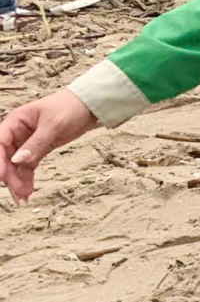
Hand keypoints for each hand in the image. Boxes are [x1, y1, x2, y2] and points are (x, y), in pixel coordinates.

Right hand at [0, 88, 98, 202]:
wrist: (89, 105)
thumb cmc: (70, 107)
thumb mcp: (54, 125)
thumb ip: (36, 144)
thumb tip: (18, 160)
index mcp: (16, 121)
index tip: (2, 176)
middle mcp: (18, 132)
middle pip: (6, 157)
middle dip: (10, 175)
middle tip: (18, 192)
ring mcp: (27, 142)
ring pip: (16, 164)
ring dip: (18, 180)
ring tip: (24, 197)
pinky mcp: (38, 149)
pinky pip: (28, 165)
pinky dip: (27, 178)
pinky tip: (28, 190)